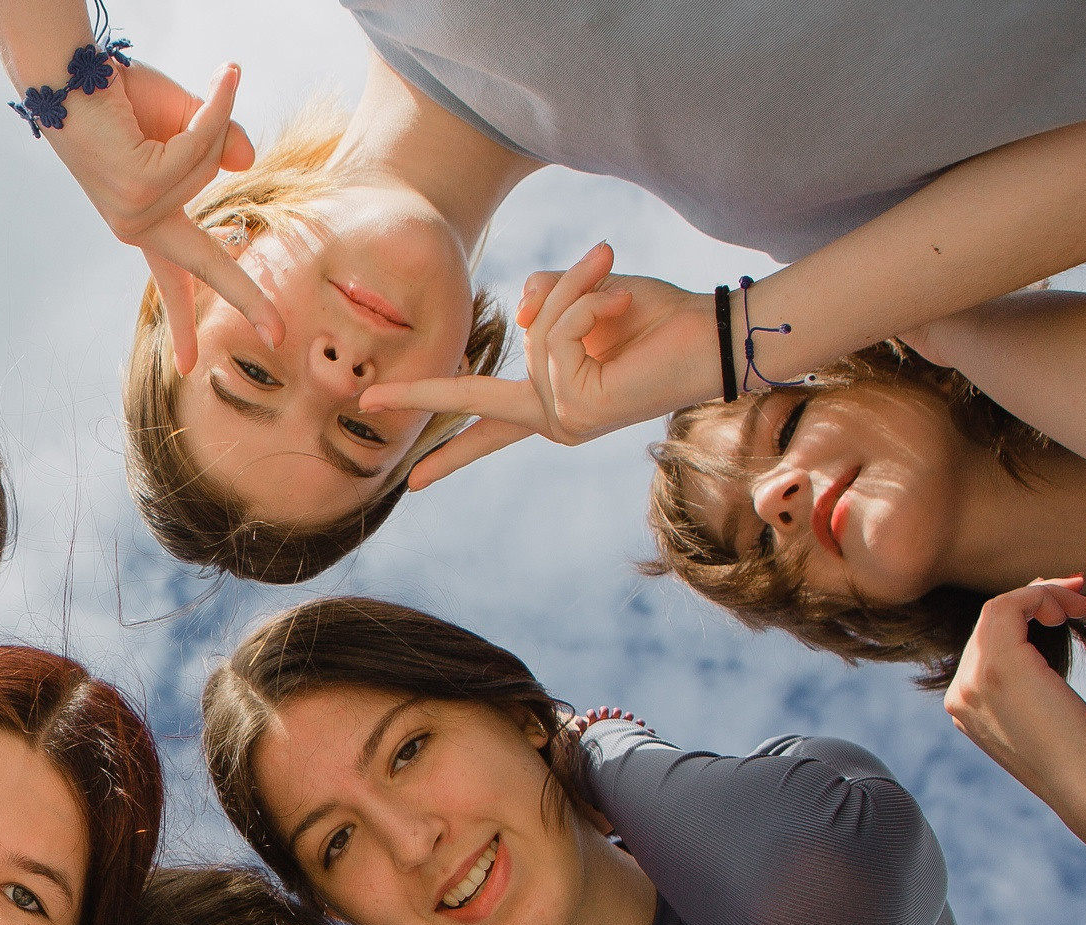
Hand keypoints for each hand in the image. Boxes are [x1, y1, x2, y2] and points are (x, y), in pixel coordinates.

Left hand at [41, 59, 280, 373]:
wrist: (65, 70)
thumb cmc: (118, 94)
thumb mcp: (184, 119)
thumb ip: (218, 141)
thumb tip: (246, 164)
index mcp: (143, 221)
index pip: (173, 277)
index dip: (184, 320)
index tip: (185, 366)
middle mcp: (136, 224)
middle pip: (204, 265)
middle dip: (247, 297)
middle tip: (279, 334)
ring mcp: (135, 212)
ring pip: (211, 166)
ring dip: (213, 116)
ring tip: (199, 85)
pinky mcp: (139, 187)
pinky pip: (203, 145)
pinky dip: (215, 106)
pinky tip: (223, 76)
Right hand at [362, 245, 716, 490]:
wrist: (717, 337)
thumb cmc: (659, 319)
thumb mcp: (587, 297)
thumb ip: (544, 299)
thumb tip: (522, 312)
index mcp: (553, 403)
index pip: (489, 426)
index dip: (449, 447)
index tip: (411, 485)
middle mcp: (553, 420)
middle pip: (473, 401)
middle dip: (421, 395)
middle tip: (368, 402)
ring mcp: (562, 419)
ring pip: (534, 333)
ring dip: (574, 291)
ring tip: (614, 278)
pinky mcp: (576, 407)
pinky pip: (555, 333)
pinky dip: (587, 299)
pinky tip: (622, 298)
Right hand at [943, 577, 1085, 807]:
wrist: (1085, 787)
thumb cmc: (1079, 758)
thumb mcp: (1041, 717)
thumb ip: (1028, 685)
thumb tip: (1042, 631)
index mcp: (966, 707)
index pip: (984, 643)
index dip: (1024, 617)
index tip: (1065, 610)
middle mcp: (960, 692)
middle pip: (988, 623)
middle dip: (1037, 601)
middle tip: (1081, 601)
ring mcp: (973, 678)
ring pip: (998, 608)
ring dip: (1044, 595)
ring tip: (1081, 605)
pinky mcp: (999, 665)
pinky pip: (1010, 604)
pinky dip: (1042, 594)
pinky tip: (1070, 609)